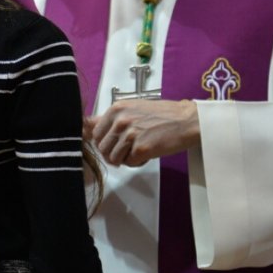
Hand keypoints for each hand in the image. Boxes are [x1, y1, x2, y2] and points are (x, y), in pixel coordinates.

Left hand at [84, 99, 199, 166]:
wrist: (186, 120)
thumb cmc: (162, 114)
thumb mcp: (132, 109)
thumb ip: (110, 119)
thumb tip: (86, 125)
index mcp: (116, 109)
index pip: (96, 134)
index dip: (104, 142)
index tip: (114, 144)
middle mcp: (121, 120)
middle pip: (103, 148)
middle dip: (113, 153)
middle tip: (128, 150)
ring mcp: (130, 135)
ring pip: (114, 158)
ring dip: (125, 159)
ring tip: (139, 150)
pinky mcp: (141, 149)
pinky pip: (130, 163)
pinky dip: (138, 162)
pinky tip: (148, 152)